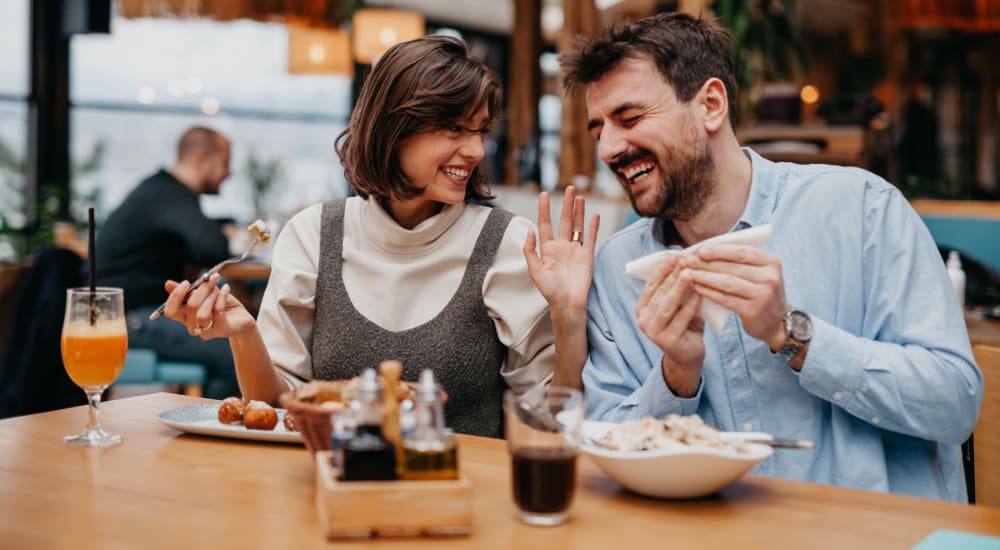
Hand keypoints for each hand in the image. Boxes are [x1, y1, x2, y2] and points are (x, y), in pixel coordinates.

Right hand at [161, 272, 255, 338]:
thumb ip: (188, 291)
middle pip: (189, 308)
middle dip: (201, 289)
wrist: (241, 319)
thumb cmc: (221, 306)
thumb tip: (168, 284)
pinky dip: (222, 296)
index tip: (187, 283)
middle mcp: (193, 326)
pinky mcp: (221, 330)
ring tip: (218, 288)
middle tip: (210, 278)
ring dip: (210, 296)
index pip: (170, 311)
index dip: (175, 296)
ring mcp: (207, 330)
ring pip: (201, 314)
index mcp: (185, 317)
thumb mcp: (205, 295)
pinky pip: (218, 312)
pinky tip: (226, 288)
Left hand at [523, 185, 599, 319]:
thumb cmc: (549, 290)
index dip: (544, 209)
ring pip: (578, 226)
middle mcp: (562, 246)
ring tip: (580, 196)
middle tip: (570, 188)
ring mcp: (575, 250)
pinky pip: (590, 238)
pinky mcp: (587, 256)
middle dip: (567, 204)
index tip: (544, 194)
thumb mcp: (534, 270)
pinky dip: (593, 226)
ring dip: (579, 211)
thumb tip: (529, 231)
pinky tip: (594, 215)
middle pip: (565, 220)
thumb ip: (530, 250)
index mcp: (547, 248)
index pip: (545, 224)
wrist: (567, 304)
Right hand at [636, 256, 705, 378]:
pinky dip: (691, 305)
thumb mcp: (678, 305)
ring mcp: (653, 332)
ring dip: (678, 288)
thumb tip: (685, 262)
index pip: (651, 285)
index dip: (661, 270)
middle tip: (684, 260)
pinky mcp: (667, 341)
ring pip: (667, 305)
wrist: (688, 355)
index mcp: (642, 308)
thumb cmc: (684, 325)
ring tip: (689, 273)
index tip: (673, 255)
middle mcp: (643, 320)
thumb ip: (676, 289)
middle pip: (659, 293)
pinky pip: (681, 319)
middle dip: (672, 275)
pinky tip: (700, 293)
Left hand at [684, 244, 788, 349]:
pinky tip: (697, 288)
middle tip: (687, 261)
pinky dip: (709, 292)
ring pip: (727, 282)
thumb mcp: (759, 272)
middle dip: (707, 263)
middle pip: (732, 267)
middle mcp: (770, 277)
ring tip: (687, 274)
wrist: (777, 322)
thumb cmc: (760, 291)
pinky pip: (725, 299)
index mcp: (772, 262)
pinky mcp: (753, 310)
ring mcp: (763, 295)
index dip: (719, 250)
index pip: (741, 252)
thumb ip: (740, 260)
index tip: (700, 250)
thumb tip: (706, 249)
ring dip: (704, 277)